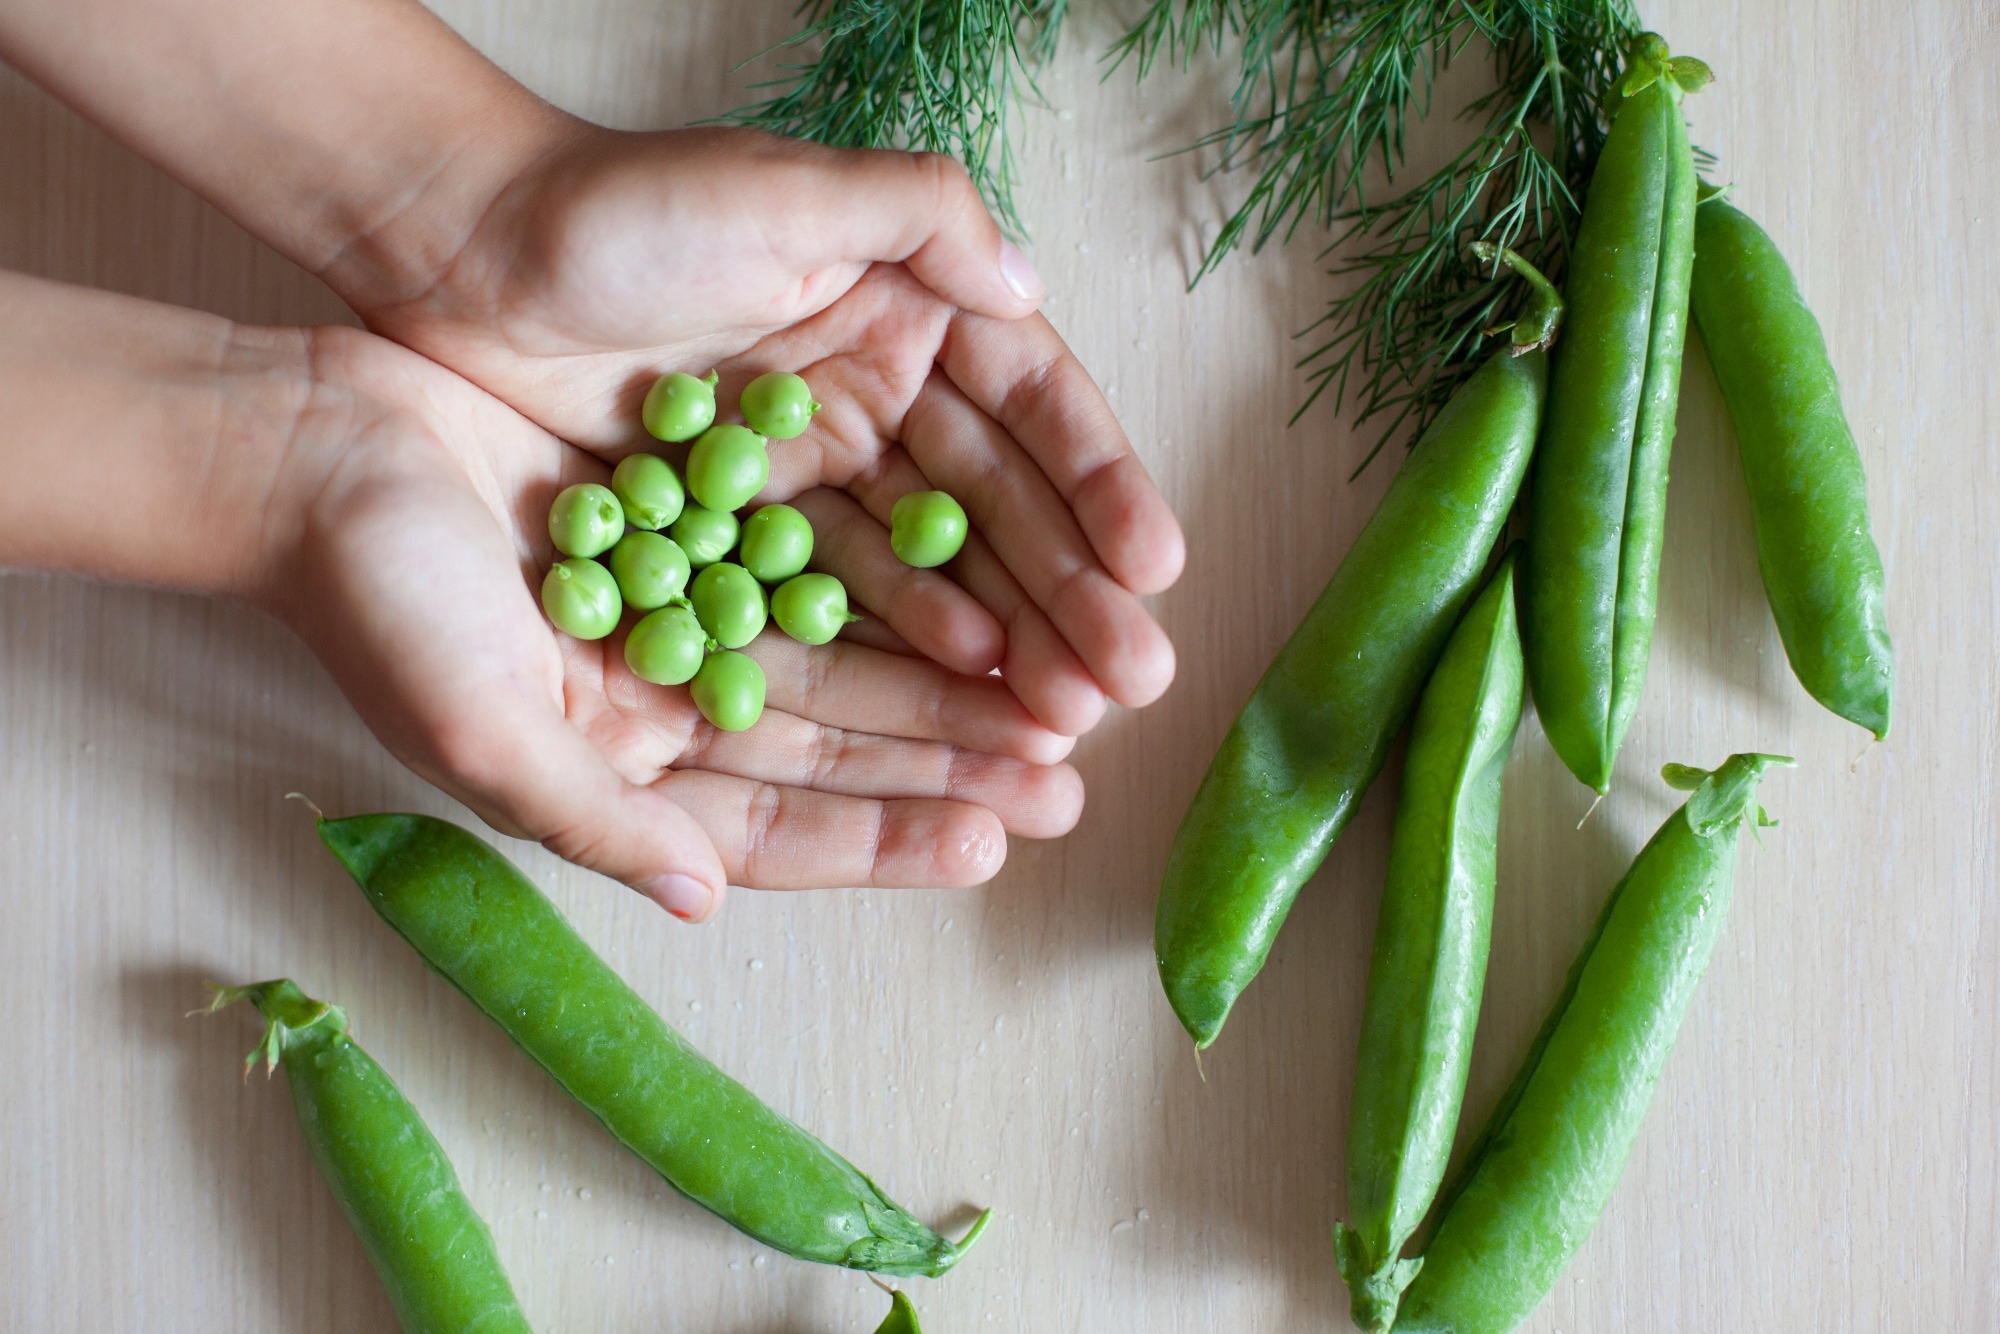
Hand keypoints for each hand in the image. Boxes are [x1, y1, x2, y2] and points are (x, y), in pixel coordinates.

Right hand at [267, 325, 1086, 918]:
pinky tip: (976, 579)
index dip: (887, 839)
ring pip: (843, 660)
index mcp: (620, 774)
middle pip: (837, 747)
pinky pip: (813, 558)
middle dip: (949, 761)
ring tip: (1053, 688)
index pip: (780, 828)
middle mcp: (663, 708)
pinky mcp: (691, 521)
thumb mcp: (477, 722)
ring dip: (942, 677)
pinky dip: (890, 573)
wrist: (308, 443)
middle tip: (1070, 767)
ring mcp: (682, 614)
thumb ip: (592, 817)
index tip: (996, 837)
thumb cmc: (373, 599)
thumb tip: (698, 903)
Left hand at [336, 127, 1184, 735]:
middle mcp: (880, 392)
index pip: (1033, 409)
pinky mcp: (746, 528)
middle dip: (1071, 592)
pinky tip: (961, 693)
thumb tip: (1035, 287)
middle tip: (1128, 680)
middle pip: (999, 507)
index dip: (1100, 489)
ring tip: (1063, 714)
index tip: (1153, 568)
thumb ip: (920, 219)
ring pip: (934, 565)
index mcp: (909, 309)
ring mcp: (816, 469)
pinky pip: (841, 595)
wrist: (462, 257)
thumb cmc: (622, 208)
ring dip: (1005, 637)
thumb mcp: (785, 188)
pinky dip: (905, 643)